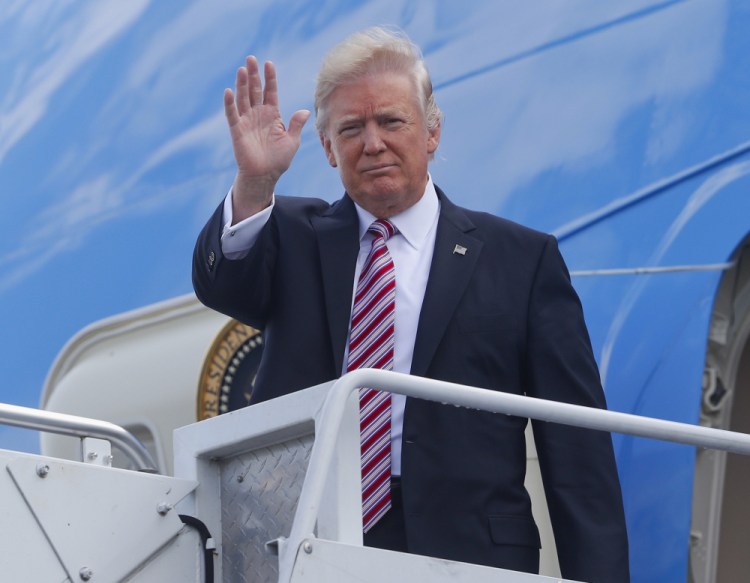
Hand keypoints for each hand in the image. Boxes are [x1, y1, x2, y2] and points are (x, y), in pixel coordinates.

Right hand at [224, 56, 309, 221]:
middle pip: (254, 90)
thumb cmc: (279, 160)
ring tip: (242, 69)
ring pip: (243, 98)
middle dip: (253, 75)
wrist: (265, 176)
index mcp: (272, 115)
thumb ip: (296, 124)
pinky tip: (229, 91)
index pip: (270, 92)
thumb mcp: (292, 141)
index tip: (269, 63)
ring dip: (242, 84)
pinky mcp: (237, 130)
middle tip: (251, 58)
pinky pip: (232, 114)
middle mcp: (258, 115)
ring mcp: (247, 121)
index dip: (270, 78)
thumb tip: (305, 111)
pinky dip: (230, 103)